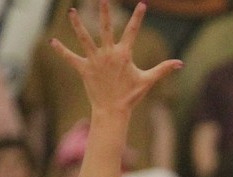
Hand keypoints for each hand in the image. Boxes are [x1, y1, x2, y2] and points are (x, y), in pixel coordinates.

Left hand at [51, 1, 181, 117]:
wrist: (113, 111)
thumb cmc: (131, 96)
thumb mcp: (148, 81)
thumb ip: (163, 69)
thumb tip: (180, 64)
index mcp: (124, 55)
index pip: (132, 32)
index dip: (138, 18)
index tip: (142, 5)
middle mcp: (109, 54)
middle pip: (106, 29)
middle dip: (104, 13)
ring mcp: (95, 61)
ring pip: (85, 39)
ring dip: (77, 25)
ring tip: (72, 11)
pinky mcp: (84, 69)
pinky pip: (70, 58)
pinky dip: (61, 50)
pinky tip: (52, 41)